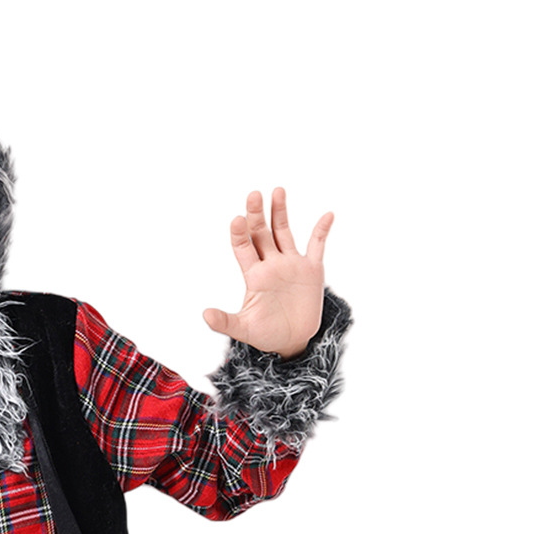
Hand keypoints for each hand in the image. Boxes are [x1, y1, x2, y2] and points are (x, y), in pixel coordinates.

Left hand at [202, 189, 333, 357]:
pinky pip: (317, 245)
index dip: (239, 233)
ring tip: (277, 191)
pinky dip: (322, 230)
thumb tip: (205, 315)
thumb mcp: (243, 330)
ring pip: (284, 232)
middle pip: (262, 234)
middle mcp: (271, 264)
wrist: (292, 341)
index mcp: (254, 276)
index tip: (236, 219)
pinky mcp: (311, 270)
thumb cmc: (266, 334)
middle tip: (253, 195)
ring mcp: (291, 264)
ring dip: (280, 212)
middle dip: (257, 215)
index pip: (243, 248)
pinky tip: (327, 215)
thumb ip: (225, 322)